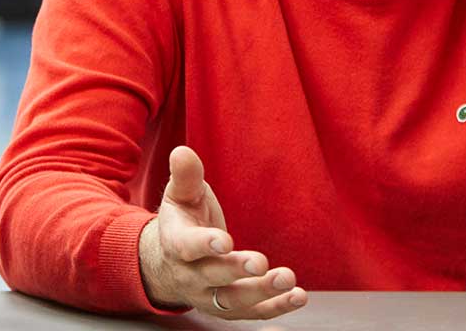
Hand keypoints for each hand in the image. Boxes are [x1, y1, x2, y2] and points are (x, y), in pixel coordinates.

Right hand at [136, 146, 305, 319]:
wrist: (169, 263)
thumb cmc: (182, 221)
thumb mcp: (180, 195)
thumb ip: (185, 176)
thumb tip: (182, 151)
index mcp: (175, 244)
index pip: (187, 247)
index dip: (205, 244)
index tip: (225, 240)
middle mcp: (190, 275)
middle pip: (212, 277)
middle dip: (236, 271)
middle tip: (261, 263)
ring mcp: (208, 295)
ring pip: (233, 300)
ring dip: (261, 293)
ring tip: (287, 280)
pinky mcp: (228, 308)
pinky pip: (251, 313)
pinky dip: (275, 308)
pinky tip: (296, 297)